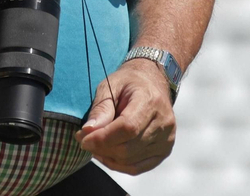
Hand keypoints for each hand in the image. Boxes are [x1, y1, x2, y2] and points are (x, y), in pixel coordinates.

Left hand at [74, 59, 175, 174]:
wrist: (152, 83)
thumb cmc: (129, 83)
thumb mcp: (110, 85)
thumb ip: (101, 108)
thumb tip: (88, 131)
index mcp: (151, 101)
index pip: (128, 128)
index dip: (102, 138)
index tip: (82, 138)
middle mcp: (164, 122)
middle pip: (128, 148)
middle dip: (100, 147)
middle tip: (83, 139)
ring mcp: (167, 139)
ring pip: (130, 160)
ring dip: (106, 156)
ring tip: (94, 144)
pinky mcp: (164, 151)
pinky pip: (137, 167)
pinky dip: (117, 165)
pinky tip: (106, 154)